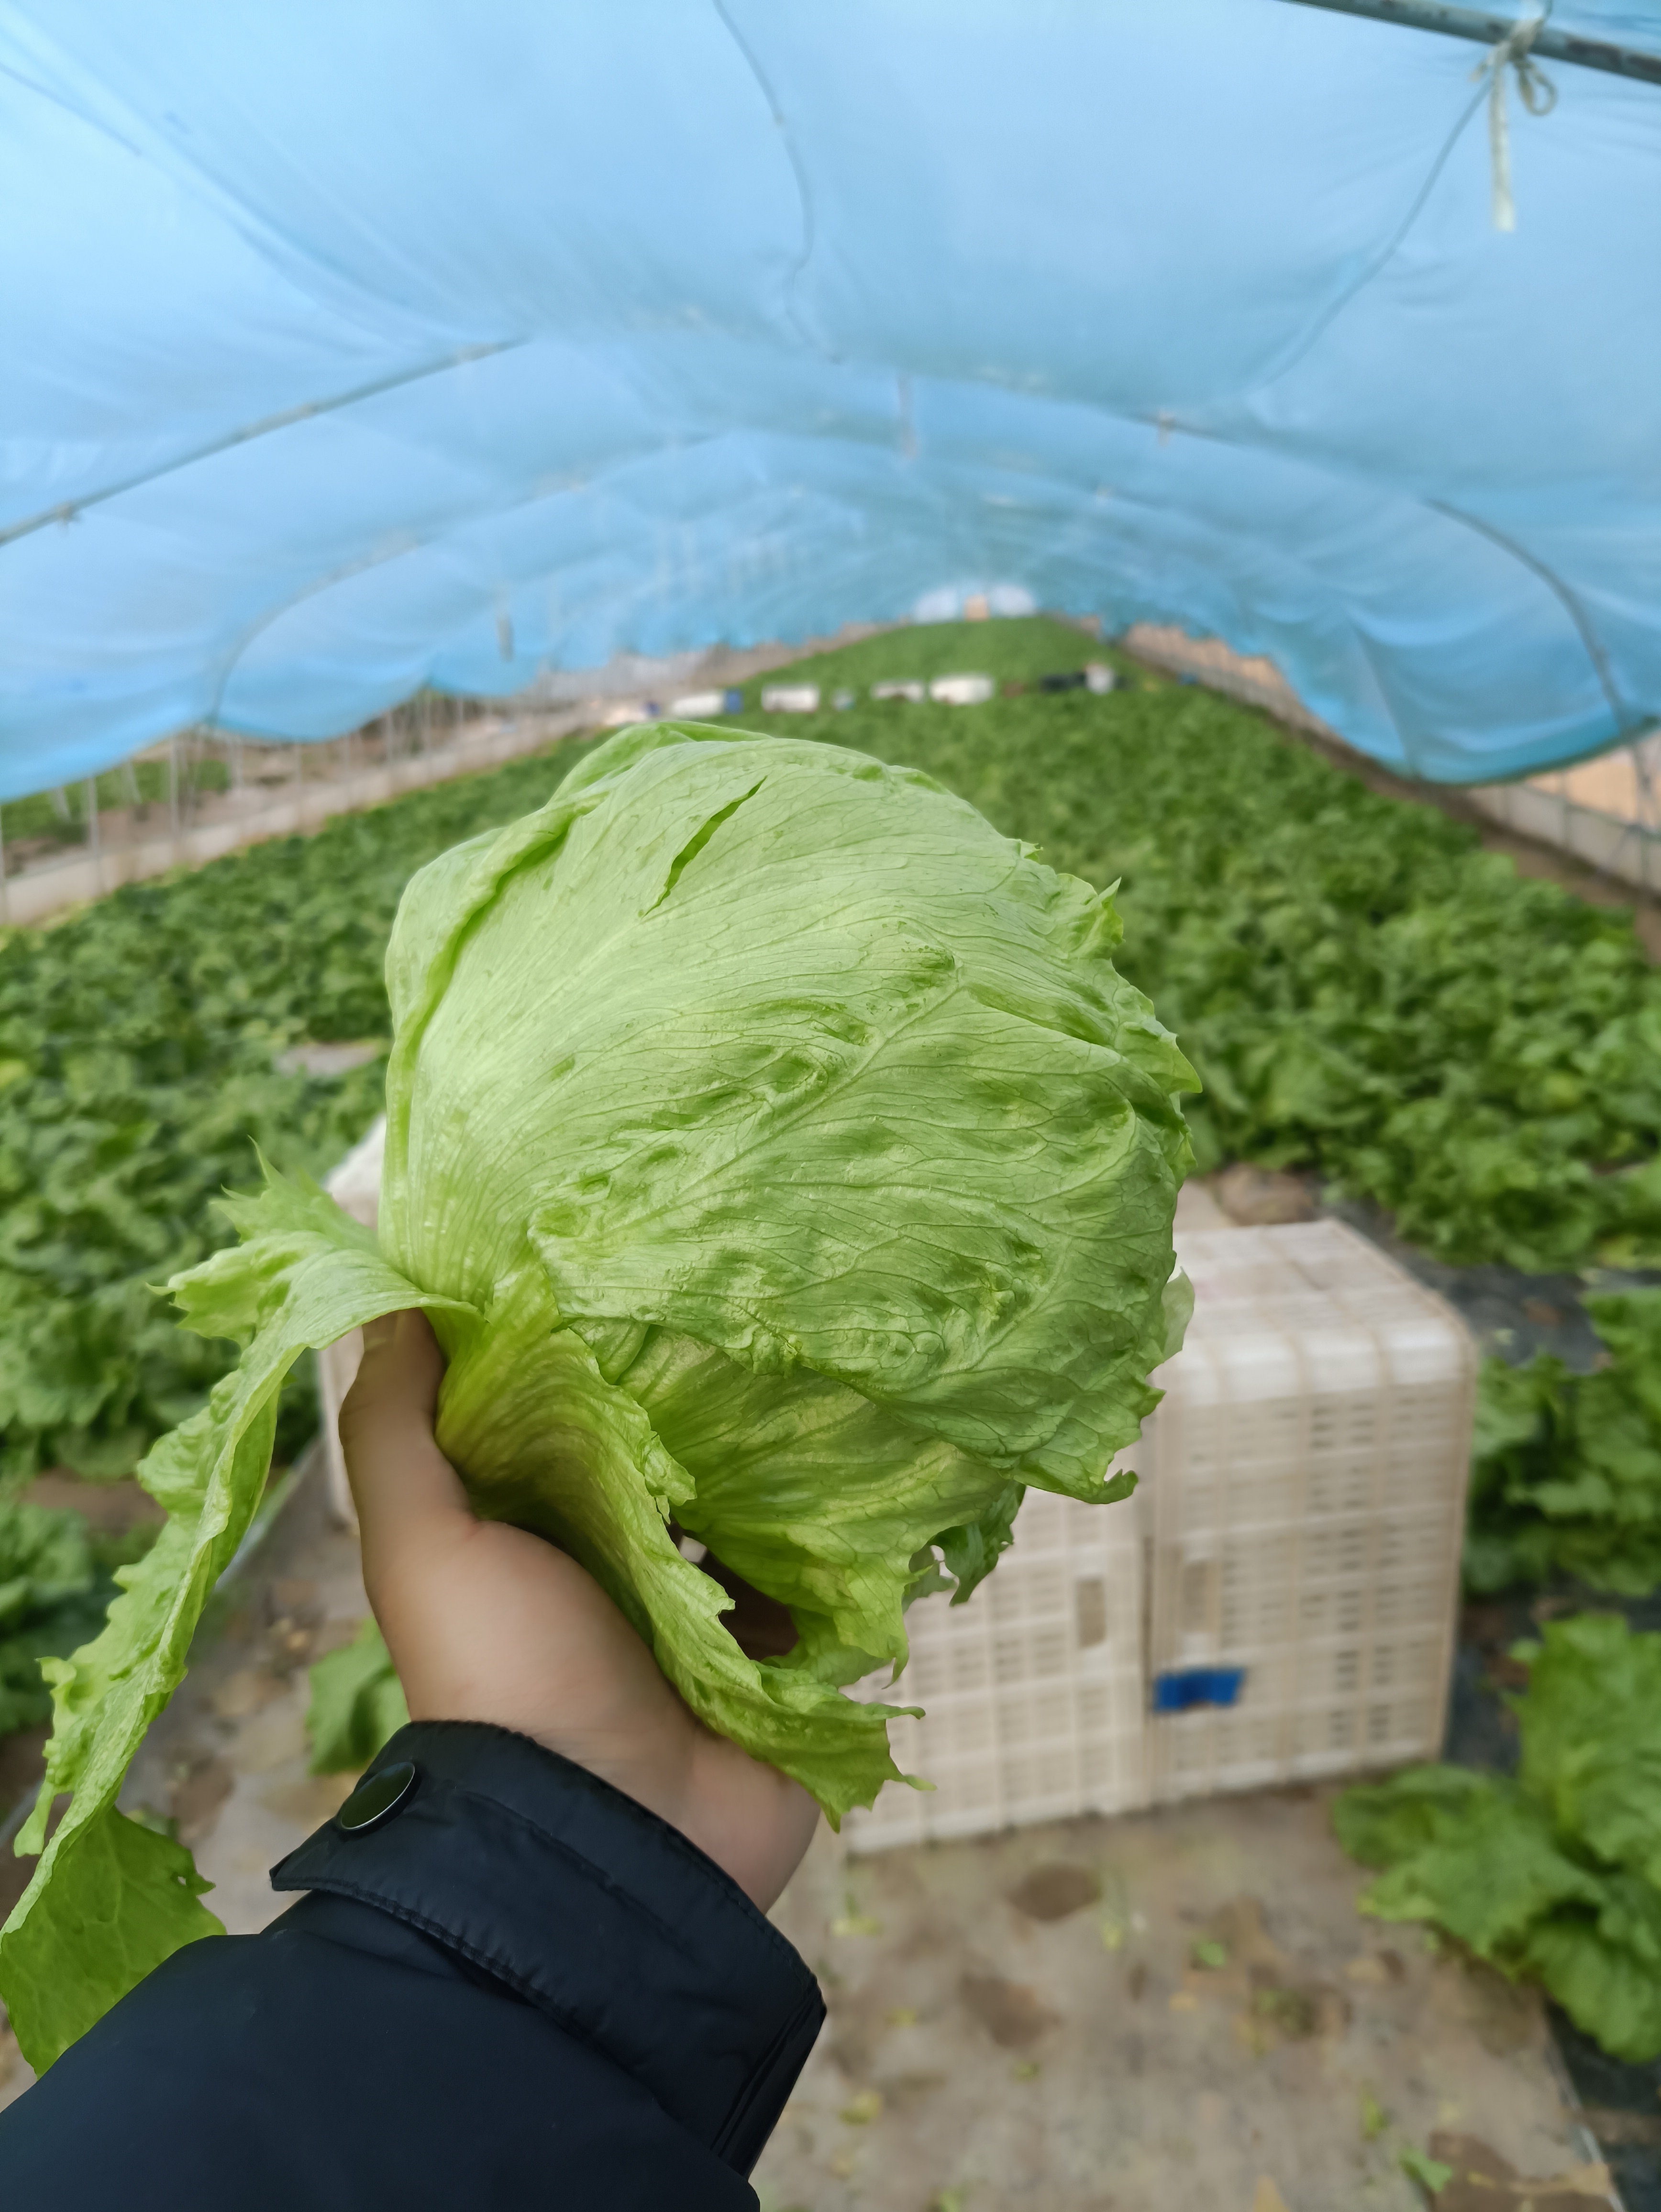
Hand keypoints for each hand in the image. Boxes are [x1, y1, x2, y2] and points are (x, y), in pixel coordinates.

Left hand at [338, 1308, 818, 1909]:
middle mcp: (621, 1577)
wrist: (604, 1838)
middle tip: (755, 1323)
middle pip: (677, 1466)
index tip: (637, 1272)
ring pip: (756, 1519)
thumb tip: (394, 1310)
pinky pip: (821, 1588)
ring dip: (781, 1470)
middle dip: (708, 1407)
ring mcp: (708, 1627)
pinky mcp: (780, 1668)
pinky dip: (834, 1548)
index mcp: (539, 1542)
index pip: (575, 1426)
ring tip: (818, 1392)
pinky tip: (855, 1489)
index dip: (598, 1357)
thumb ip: (395, 1432)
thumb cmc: (507, 1677)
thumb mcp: (425, 1546)